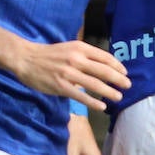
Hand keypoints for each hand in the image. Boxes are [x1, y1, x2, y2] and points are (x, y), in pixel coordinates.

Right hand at [12, 40, 128, 111]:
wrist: (26, 59)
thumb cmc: (49, 54)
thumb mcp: (69, 48)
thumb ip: (84, 55)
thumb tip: (102, 66)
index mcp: (79, 48)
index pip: (104, 57)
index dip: (117, 66)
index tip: (125, 72)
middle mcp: (76, 59)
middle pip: (103, 71)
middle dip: (118, 79)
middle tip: (128, 86)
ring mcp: (69, 73)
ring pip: (95, 84)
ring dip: (109, 92)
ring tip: (118, 97)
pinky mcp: (61, 86)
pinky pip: (81, 96)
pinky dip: (93, 102)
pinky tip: (101, 106)